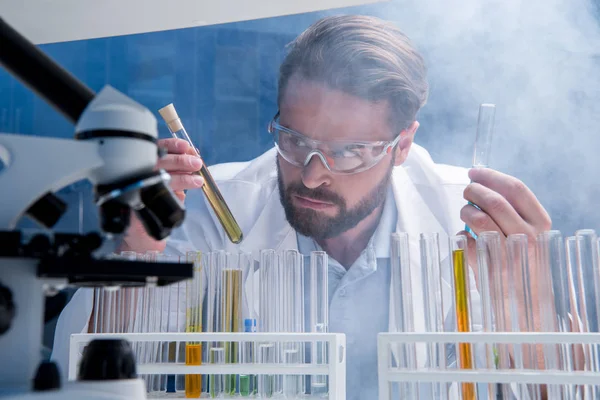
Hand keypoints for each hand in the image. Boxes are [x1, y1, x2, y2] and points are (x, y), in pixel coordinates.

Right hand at [119, 138, 204, 252]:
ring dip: (182, 177)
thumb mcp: (168, 182)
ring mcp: (135, 186)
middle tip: (196, 163)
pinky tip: (185, 194)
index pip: (157, 148)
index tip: (187, 146)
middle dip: (180, 160)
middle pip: (158, 160)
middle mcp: (136, 172)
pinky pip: (156, 193)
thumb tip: (195, 158)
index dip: (172, 145)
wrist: (141, 230)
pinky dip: (173, 192)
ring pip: (159, 176)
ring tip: (197, 180)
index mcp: (144, 162)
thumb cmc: (156, 201)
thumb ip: (179, 170)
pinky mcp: (135, 202)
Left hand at [459, 168, 551, 369]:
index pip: (516, 189)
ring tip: (465, 214)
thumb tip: (483, 186)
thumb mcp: (527, 236)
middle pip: (494, 200)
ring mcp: (509, 252)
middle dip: (473, 190)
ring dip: (466, 211)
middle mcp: (528, 236)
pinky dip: (460, 237)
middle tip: (466, 191)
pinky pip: (466, 242)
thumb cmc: (522, 264)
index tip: (475, 171)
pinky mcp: (489, 268)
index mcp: (540, 224)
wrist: (526, 306)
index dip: (492, 175)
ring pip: (478, 218)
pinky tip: (465, 240)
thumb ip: (512, 213)